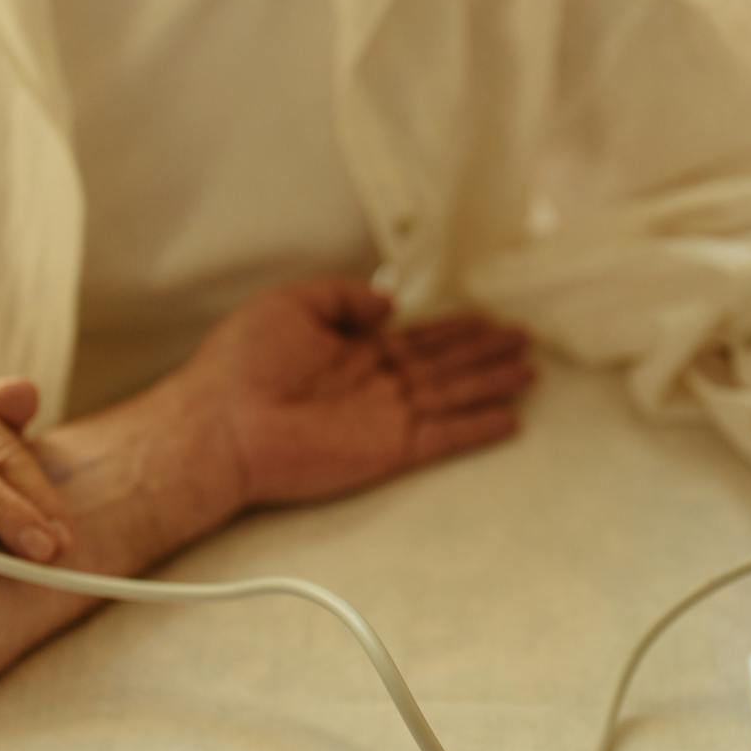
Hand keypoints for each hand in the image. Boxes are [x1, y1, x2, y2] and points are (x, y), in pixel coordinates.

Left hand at [180, 277, 533, 506]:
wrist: (223, 423)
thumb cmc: (242, 363)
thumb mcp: (290, 303)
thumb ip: (342, 298)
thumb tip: (388, 303)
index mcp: (351, 351)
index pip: (415, 338)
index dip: (452, 328)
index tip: (486, 318)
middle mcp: (373, 385)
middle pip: (442, 366)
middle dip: (483, 354)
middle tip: (522, 342)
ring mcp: (383, 418)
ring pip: (451, 397)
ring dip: (489, 385)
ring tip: (528, 374)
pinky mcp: (388, 451)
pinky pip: (443, 438)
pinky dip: (476, 429)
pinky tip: (509, 421)